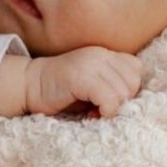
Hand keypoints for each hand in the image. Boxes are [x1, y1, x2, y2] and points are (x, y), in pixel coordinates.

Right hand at [25, 47, 141, 117]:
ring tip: (94, 111)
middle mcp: (100, 55)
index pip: (136, 70)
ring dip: (111, 108)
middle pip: (132, 83)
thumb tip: (130, 105)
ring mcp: (91, 64)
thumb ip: (111, 86)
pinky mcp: (81, 77)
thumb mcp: (92, 83)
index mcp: (105, 54)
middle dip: (121, 101)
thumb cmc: (61, 90)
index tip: (110, 100)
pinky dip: (106, 110)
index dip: (128, 90)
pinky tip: (92, 113)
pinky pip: (109, 98)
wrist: (29, 85)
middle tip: (101, 109)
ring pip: (122, 92)